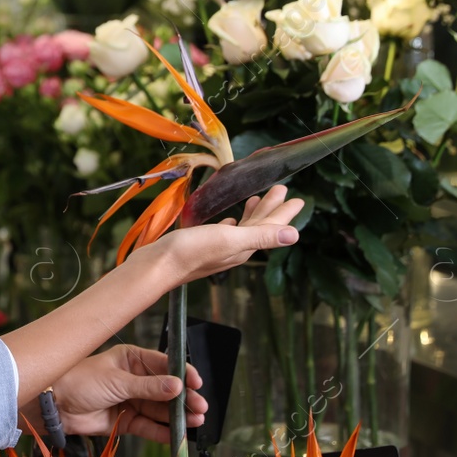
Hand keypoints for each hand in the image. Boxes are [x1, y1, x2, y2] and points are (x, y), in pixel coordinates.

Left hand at [50, 344, 205, 442]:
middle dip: (183, 399)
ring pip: (160, 409)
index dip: (182, 374)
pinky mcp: (126, 420)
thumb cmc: (80, 381)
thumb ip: (148, 387)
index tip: (197, 383)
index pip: (164, 365)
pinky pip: (149, 426)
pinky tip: (177, 435)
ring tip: (196, 421)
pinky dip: (163, 431)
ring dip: (177, 416)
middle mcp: (135, 379)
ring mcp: (131, 400)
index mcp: (132, 359)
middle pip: (166, 390)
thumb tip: (177, 386)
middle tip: (200, 407)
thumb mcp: (117, 381)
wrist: (55, 405)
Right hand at [149, 185, 303, 284]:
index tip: (298, 199)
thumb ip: (261, 236)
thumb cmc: (191, 252)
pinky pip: (226, 232)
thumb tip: (295, 236)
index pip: (271, 228)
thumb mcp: (229, 240)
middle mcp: (235, 248)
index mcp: (244, 246)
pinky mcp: (204, 244)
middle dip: (272, 208)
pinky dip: (233, 223)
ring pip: (244, 228)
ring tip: (258, 201)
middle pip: (259, 226)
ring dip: (254, 214)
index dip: (285, 213)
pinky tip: (230, 220)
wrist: (158, 266)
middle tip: (281, 190)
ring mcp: (219, 247)